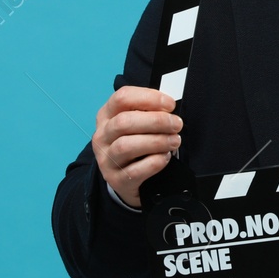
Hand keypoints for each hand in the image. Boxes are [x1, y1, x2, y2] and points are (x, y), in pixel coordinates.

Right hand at [93, 86, 180, 207]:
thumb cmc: (133, 142)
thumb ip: (148, 112)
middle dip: (156, 121)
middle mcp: (102, 136)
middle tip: (176, 124)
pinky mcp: (116, 179)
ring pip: (127, 146)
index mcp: (106, 115)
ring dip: (156, 141)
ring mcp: (106, 159)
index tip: (170, 104)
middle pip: (124, 122)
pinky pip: (136, 170)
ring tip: (174, 141)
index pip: (122, 98)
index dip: (149, 98)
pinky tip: (164, 157)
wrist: (123, 176)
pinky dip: (155, 162)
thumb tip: (169, 108)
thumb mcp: (135, 123)